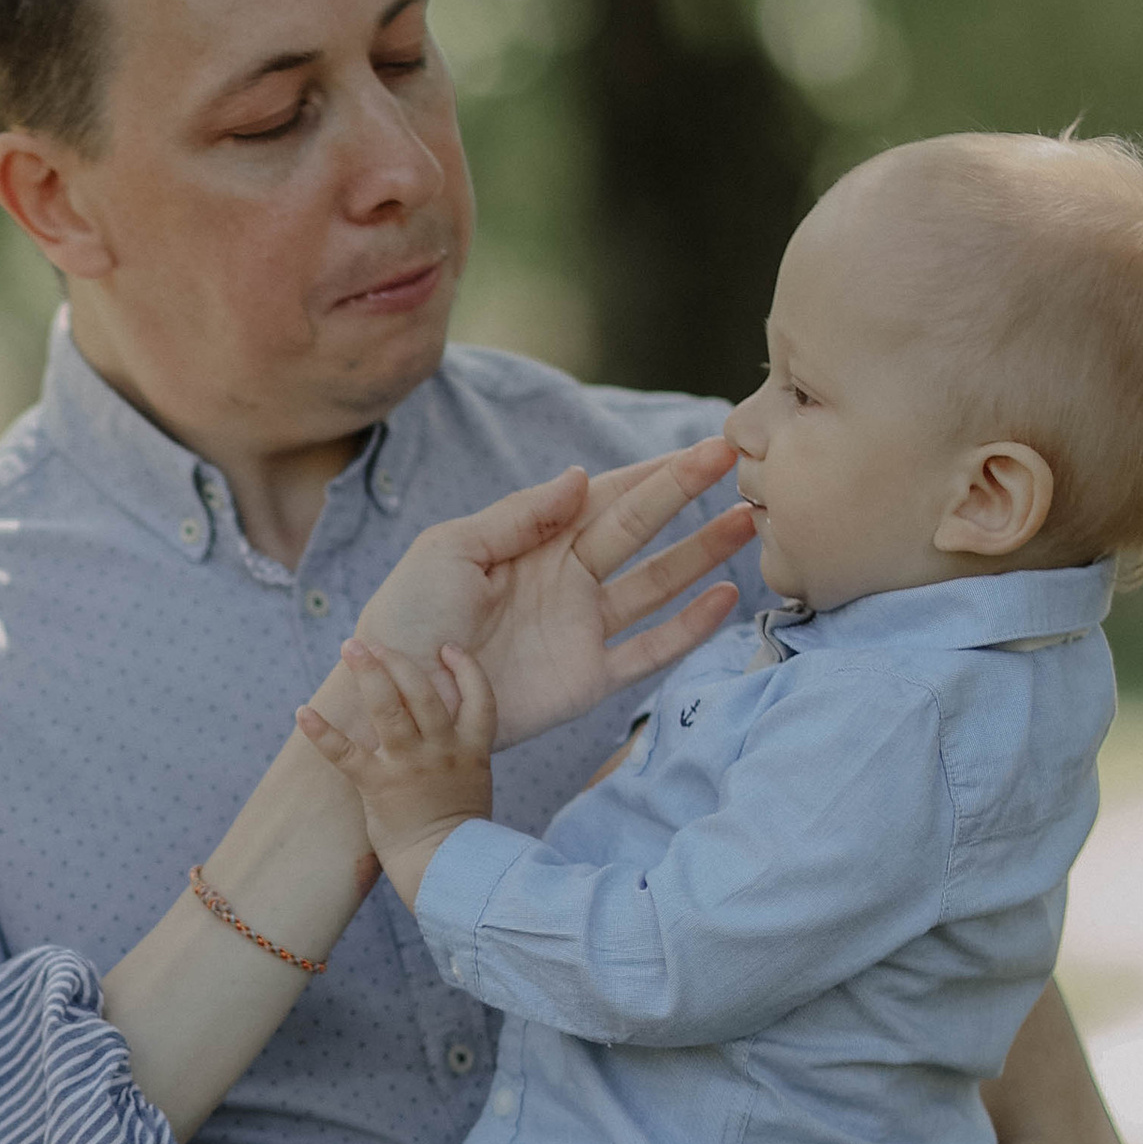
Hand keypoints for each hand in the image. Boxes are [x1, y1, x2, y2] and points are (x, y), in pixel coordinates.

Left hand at [295, 636, 497, 907]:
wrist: (446, 871)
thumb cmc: (458, 835)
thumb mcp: (474, 786)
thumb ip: (461, 755)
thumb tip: (442, 730)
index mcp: (471, 751)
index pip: (480, 697)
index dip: (466, 668)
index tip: (447, 648)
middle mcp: (442, 751)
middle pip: (423, 691)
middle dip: (398, 661)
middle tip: (374, 643)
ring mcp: (410, 767)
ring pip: (389, 708)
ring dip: (369, 673)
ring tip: (350, 647)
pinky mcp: (378, 786)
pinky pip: (345, 753)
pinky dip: (321, 732)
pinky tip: (302, 712)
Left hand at [354, 437, 751, 750]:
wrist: (395, 697)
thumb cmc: (407, 617)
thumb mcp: (451, 550)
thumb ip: (519, 516)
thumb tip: (580, 477)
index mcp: (533, 543)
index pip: (605, 497)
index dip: (653, 473)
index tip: (702, 447)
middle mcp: (566, 580)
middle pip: (639, 528)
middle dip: (686, 495)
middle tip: (736, 462)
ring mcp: (581, 629)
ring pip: (658, 583)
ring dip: (702, 554)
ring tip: (747, 521)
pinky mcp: (588, 679)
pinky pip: (650, 651)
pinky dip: (689, 628)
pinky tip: (725, 598)